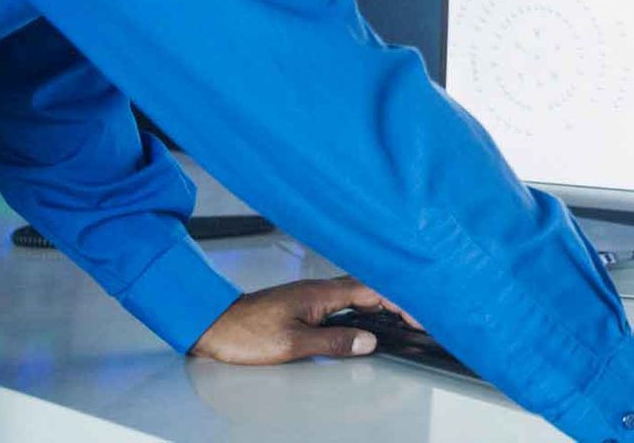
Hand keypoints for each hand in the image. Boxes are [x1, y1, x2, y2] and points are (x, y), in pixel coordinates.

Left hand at [190, 275, 420, 365]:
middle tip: (420, 316)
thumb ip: (333, 343)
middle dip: (399, 299)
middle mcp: (320, 289)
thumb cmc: (245, 332)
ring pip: (359, 293)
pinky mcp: (305, 303)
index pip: (374, 292)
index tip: (420, 316)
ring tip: (403, 316)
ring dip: (383, 303)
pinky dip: (364, 308)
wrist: (213, 325)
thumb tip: (368, 343)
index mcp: (322, 294)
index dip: (401, 302)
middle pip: (371, 289)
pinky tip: (366, 319)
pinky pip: (345, 301)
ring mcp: (313, 295)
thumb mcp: (292, 344)